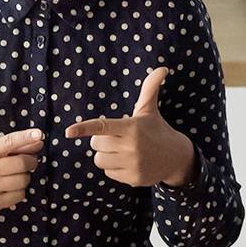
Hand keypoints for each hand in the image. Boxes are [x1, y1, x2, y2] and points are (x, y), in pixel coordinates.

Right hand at [0, 129, 43, 213]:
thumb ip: (14, 147)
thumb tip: (38, 141)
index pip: (9, 142)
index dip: (26, 137)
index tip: (39, 134)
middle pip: (22, 163)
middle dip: (31, 162)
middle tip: (29, 162)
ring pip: (23, 180)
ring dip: (25, 177)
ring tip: (15, 176)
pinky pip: (20, 195)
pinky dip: (20, 191)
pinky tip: (10, 188)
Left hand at [64, 67, 193, 190]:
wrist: (177, 157)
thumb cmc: (157, 129)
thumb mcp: (150, 109)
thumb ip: (150, 88)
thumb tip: (162, 68)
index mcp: (131, 127)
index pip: (102, 126)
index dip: (84, 128)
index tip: (68, 132)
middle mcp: (131, 146)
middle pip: (96, 144)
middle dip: (103, 141)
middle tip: (118, 138)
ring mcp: (132, 164)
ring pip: (99, 160)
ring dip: (106, 155)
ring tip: (122, 151)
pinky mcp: (133, 179)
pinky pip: (108, 173)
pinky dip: (115, 168)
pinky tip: (129, 163)